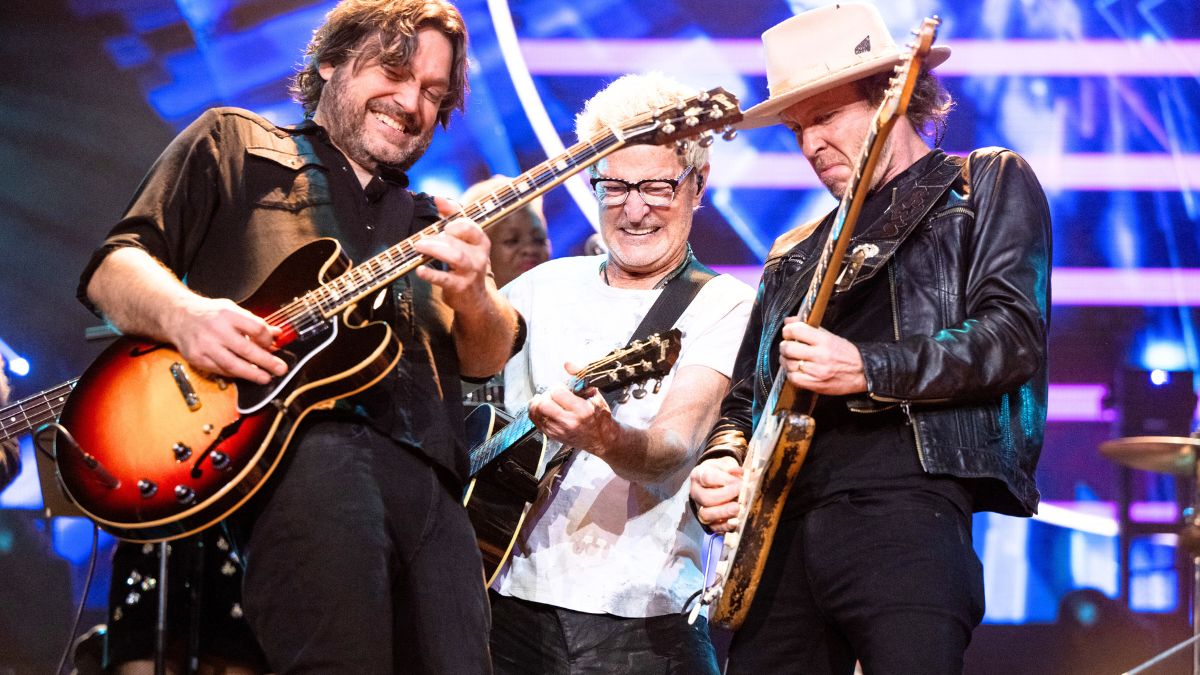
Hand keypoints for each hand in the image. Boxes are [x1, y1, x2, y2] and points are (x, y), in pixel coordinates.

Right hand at [165, 297, 286, 383]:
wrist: (178, 316)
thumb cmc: (209, 314)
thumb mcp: (232, 310)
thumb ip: (254, 322)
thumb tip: (277, 333)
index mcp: (228, 314)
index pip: (255, 328)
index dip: (267, 339)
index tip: (273, 345)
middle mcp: (216, 330)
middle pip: (246, 349)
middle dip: (266, 361)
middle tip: (281, 369)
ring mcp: (205, 346)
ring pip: (232, 364)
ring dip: (252, 374)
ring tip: (265, 378)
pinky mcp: (197, 358)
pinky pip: (220, 370)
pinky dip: (235, 374)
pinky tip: (245, 375)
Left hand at [413, 217, 492, 314]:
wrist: (476, 299)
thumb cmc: (466, 264)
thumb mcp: (465, 242)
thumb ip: (453, 218)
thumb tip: (438, 198)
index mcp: (480, 241)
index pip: (469, 226)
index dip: (454, 221)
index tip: (442, 222)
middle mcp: (479, 256)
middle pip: (458, 240)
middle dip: (438, 237)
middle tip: (421, 240)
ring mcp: (471, 272)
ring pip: (456, 257)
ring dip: (435, 250)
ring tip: (419, 246)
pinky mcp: (460, 287)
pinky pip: (445, 279)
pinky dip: (432, 274)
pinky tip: (420, 270)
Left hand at [527, 361, 616, 454]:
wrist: (602, 440)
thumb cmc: (599, 416)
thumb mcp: (595, 394)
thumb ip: (580, 377)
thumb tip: (567, 364)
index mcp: (581, 410)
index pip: (557, 393)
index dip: (557, 387)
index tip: (562, 388)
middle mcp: (569, 422)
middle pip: (543, 405)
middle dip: (546, 395)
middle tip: (553, 395)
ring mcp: (559, 431)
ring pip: (536, 413)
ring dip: (538, 403)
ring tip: (546, 400)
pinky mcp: (553, 436)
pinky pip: (535, 421)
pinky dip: (536, 412)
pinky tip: (543, 408)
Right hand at [688, 456, 742, 532]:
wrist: (716, 481)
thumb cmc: (721, 472)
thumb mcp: (725, 464)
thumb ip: (731, 467)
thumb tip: (738, 472)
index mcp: (698, 476)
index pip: (707, 478)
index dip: (724, 480)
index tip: (737, 480)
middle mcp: (696, 493)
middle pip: (706, 498)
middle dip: (725, 496)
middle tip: (739, 492)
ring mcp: (700, 508)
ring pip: (706, 514)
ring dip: (723, 512)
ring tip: (737, 507)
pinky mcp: (707, 521)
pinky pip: (713, 527)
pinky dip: (725, 526)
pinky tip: (736, 521)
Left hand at [778, 318, 867, 394]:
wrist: (863, 372)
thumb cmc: (846, 354)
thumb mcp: (830, 336)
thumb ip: (809, 328)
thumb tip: (788, 321)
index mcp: (824, 340)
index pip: (796, 330)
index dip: (787, 330)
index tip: (788, 333)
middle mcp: (820, 355)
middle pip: (788, 348)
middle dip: (784, 346)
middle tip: (787, 347)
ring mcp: (817, 371)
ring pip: (788, 364)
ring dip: (785, 360)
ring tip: (791, 359)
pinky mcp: (816, 384)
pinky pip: (793, 378)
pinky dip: (791, 374)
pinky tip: (796, 370)